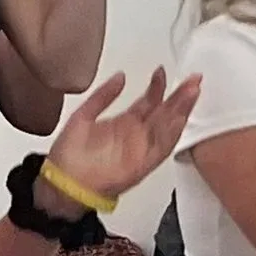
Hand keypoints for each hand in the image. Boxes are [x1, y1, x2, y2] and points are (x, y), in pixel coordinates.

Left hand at [39, 66, 201, 204]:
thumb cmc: (68, 157)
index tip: (162, 71)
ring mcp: (141, 150)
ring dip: (181, 110)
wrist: (63, 184)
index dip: (158, 86)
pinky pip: (162, 147)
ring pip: (168, 127)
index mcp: (124, 124)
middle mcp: (136, 136)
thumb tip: (120, 76)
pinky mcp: (142, 164)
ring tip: (192, 92)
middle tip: (193, 78)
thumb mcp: (84, 115)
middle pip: (165, 112)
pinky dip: (172, 133)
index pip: (149, 102)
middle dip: (180, 96)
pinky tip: (180, 118)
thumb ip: (103, 95)